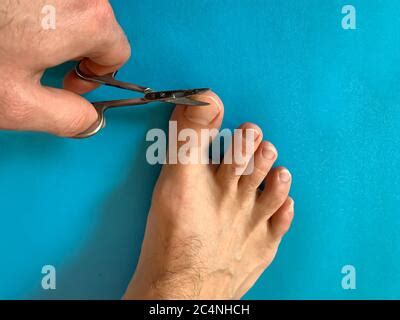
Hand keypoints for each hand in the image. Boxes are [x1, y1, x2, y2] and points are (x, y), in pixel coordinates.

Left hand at [0, 0, 130, 135]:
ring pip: (76, 10)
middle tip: (44, 65)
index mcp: (87, 20)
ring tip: (24, 43)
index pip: (119, 52)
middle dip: (78, 52)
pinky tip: (16, 22)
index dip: (97, 76)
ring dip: (59, 29)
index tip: (70, 82)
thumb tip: (86, 119)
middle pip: (99, 30)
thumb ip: (65, 118)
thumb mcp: (16, 102)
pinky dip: (43, 11)